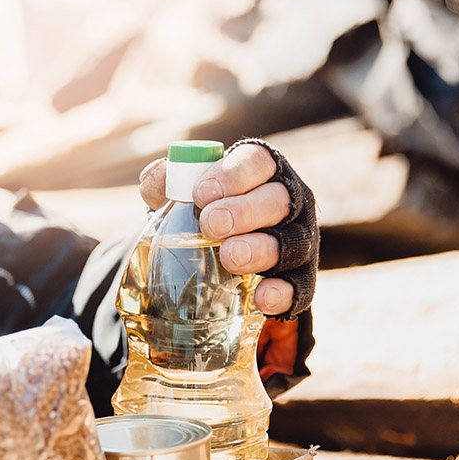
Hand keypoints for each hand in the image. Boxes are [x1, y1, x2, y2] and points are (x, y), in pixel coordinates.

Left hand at [139, 144, 294, 315]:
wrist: (218, 256)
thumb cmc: (204, 211)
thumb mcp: (184, 193)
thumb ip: (168, 182)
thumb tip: (157, 182)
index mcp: (261, 171)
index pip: (256, 161)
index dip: (232, 174)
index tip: (201, 193)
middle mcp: (288, 201)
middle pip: (278, 200)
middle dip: (245, 211)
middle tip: (212, 224)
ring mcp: (299, 239)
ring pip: (291, 242)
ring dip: (261, 250)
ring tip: (230, 256)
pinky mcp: (301, 278)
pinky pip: (299, 286)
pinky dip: (282, 293)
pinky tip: (260, 297)